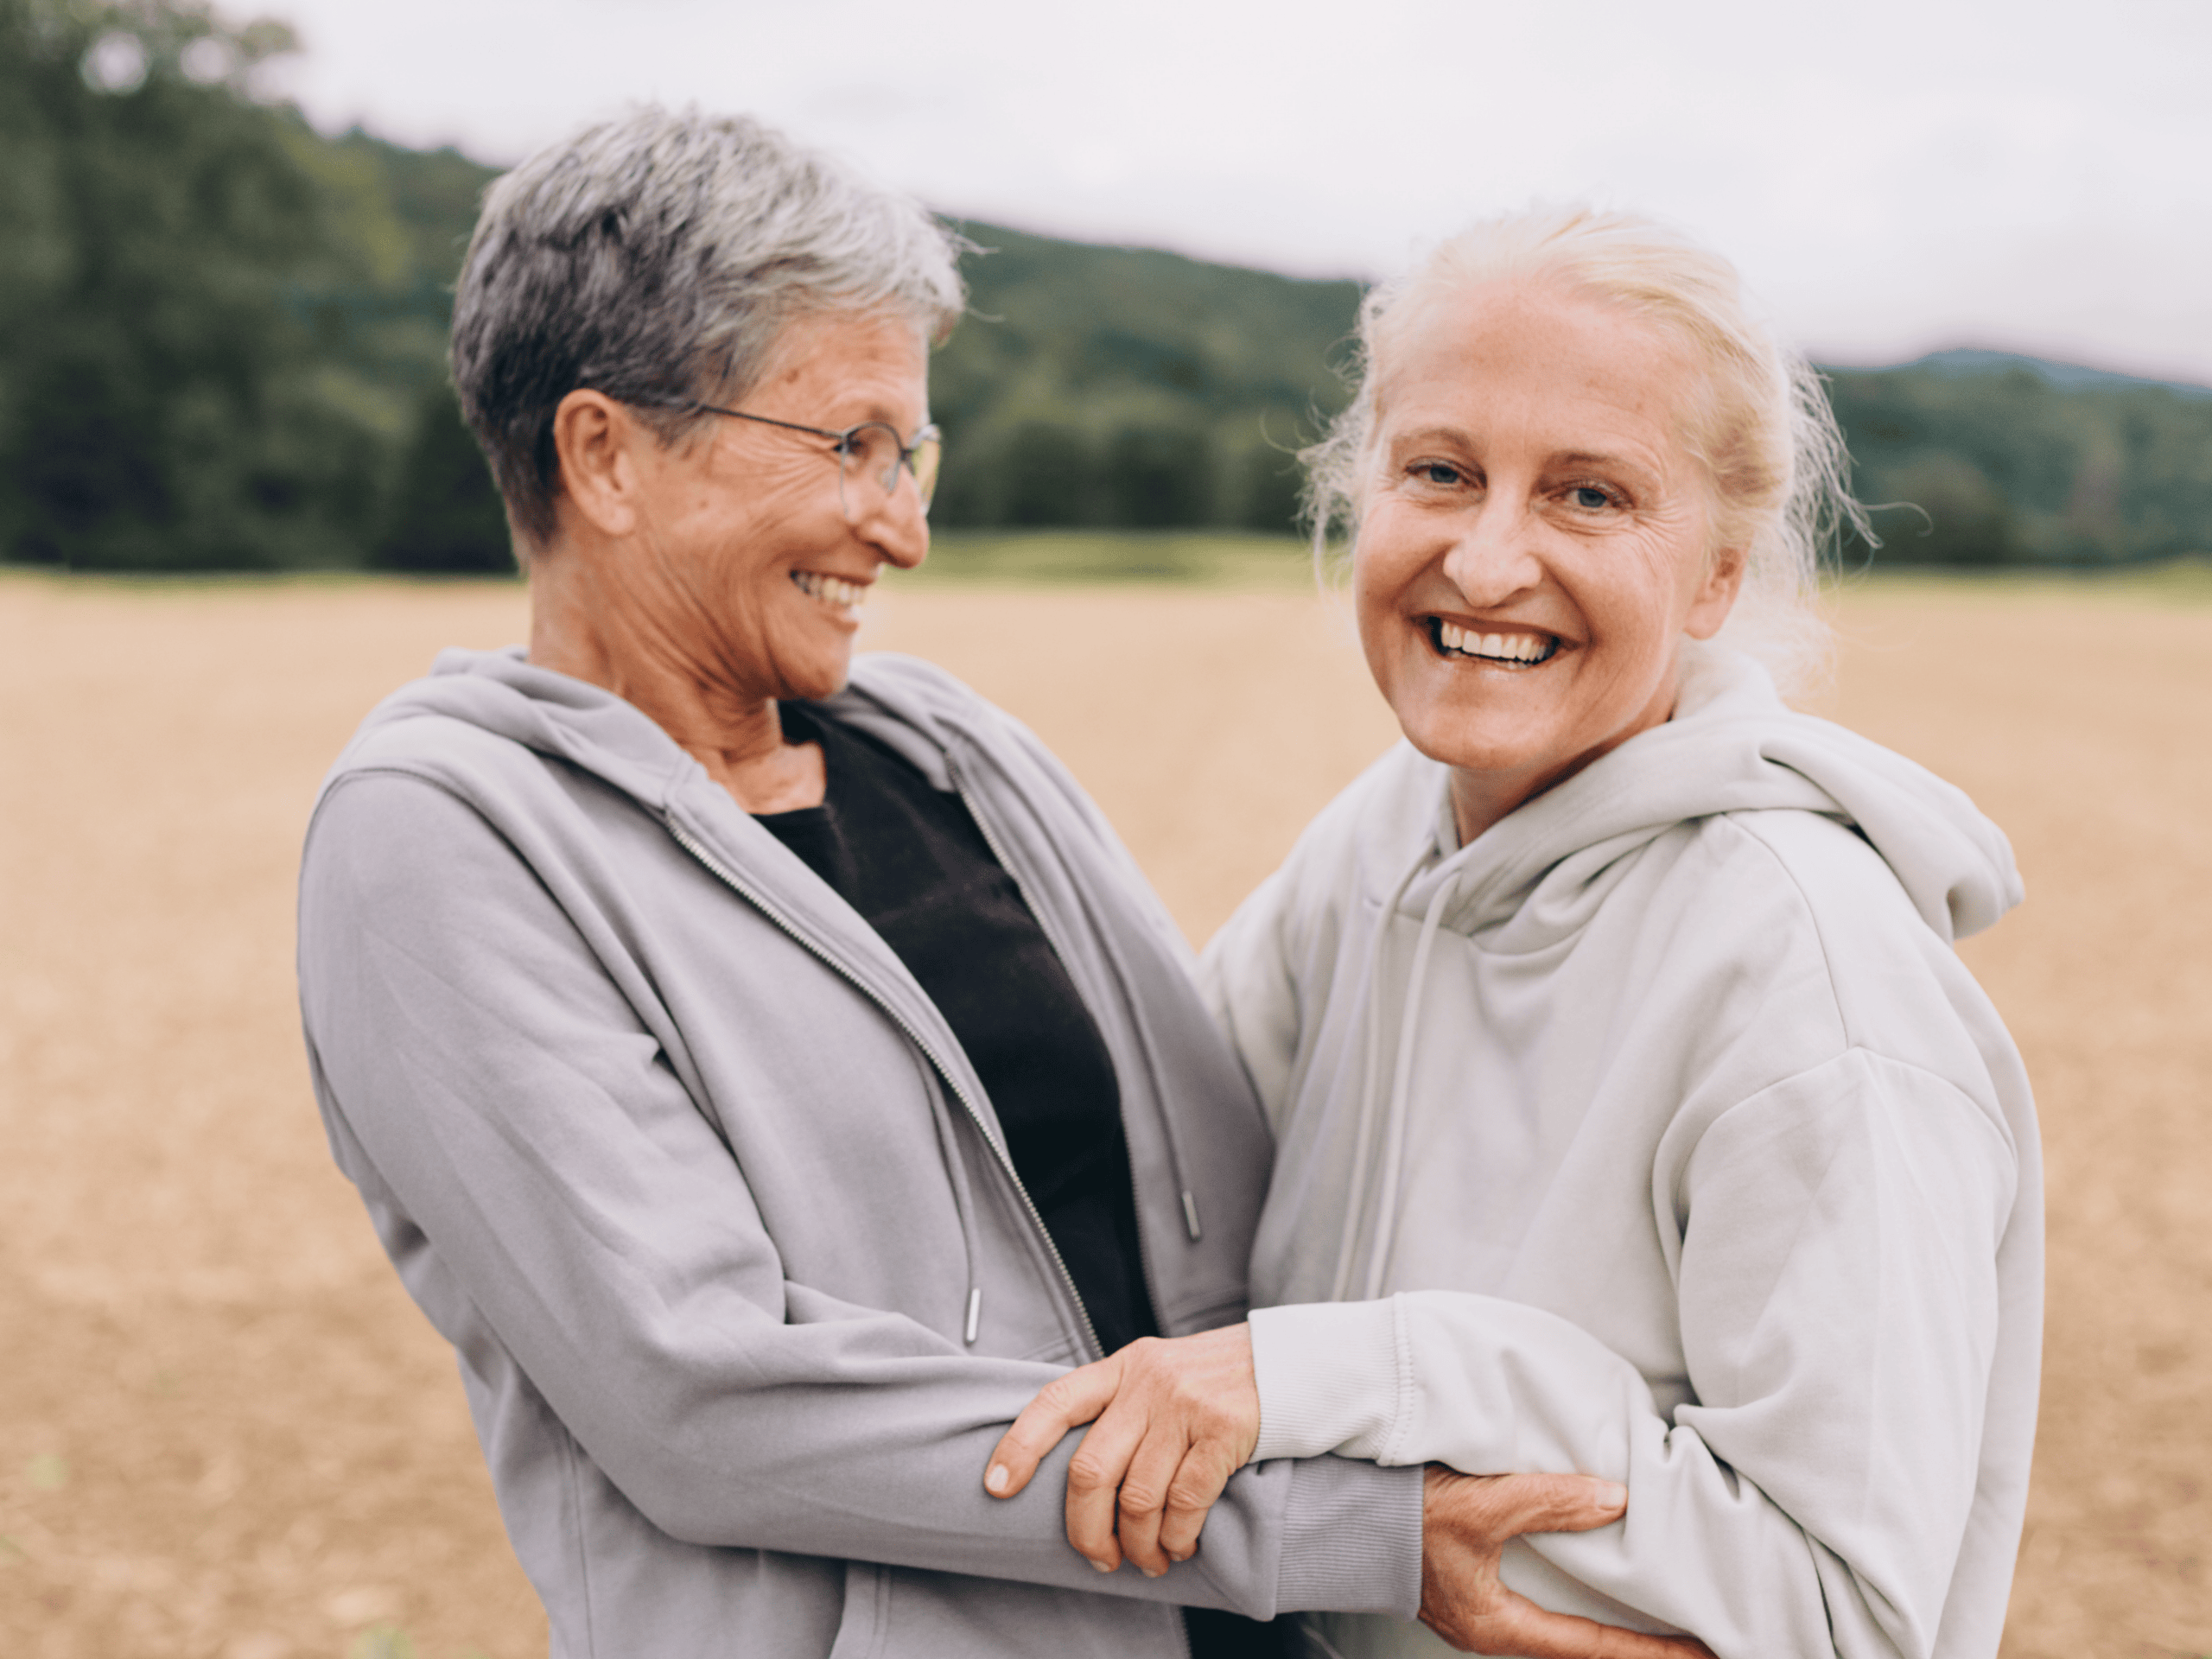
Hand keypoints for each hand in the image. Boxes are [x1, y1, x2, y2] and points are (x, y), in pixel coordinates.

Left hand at [982, 1325, 1259, 1576]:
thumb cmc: (1213, 1380)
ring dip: (1138, 1545)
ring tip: (1147, 1560)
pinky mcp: (1222, 1432)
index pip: (1055, 1402)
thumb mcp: (1156, 1373)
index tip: (995, 1486)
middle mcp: (1147, 1383)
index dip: (1019, 1446)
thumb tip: (1079, 1479)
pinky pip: (1184, 1503)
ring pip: (1137, 1497)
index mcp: (1122, 1367)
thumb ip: (1119, 1408)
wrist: (1289, 1363)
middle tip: (1097, 1558)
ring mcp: (1185, 1407)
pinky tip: (1180, 1547)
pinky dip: (1177, 1539)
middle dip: (1085, 1529)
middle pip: (1090, 1470)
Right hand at [1419, 1467, 1715, 1657]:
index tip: (1704, 1655)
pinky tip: (1592, 1587)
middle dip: (1637, 1650)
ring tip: (1655, 1623)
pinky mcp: (1470, 1589)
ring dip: (1606, 1630)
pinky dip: (1576, 1606)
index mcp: (1499, 1626)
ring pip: (1560, 1631)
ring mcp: (1481, 1614)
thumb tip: (1614, 1500)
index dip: (1653, 1654)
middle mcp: (1494, 1631)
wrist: (1336, 1519)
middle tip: (1695, 1646)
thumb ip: (1547, 1503)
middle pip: (1581, 1651)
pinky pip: (1539, 1607)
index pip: (1594, 1648)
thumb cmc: (1398, 1521)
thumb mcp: (1478, 1507)